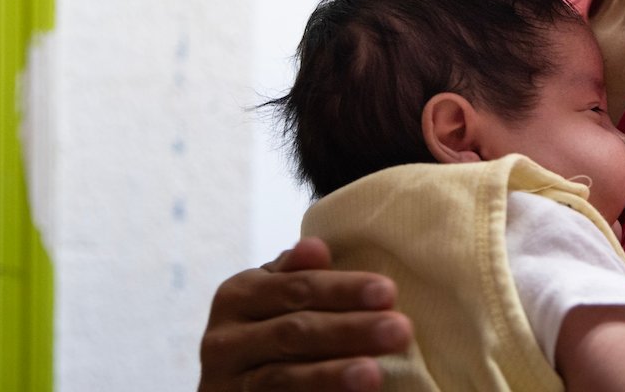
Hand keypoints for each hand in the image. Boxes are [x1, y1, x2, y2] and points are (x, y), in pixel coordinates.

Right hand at [199, 237, 412, 391]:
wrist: (236, 384)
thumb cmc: (270, 329)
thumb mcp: (274, 297)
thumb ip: (298, 274)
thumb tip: (316, 246)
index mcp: (238, 295)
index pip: (297, 288)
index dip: (343, 290)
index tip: (389, 292)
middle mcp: (224, 340)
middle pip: (294, 332)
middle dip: (350, 330)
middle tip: (400, 330)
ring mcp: (227, 383)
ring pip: (282, 379)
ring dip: (331, 376)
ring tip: (374, 374)